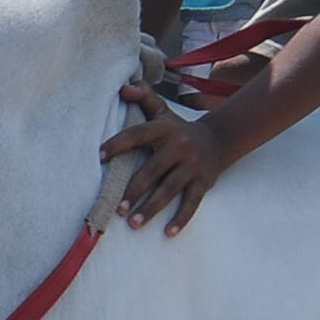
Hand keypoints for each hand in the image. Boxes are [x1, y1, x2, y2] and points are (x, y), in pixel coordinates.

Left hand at [99, 82, 237, 234]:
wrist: (219, 140)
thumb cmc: (179, 129)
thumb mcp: (163, 112)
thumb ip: (144, 98)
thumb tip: (123, 87)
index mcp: (165, 129)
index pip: (138, 134)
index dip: (119, 144)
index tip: (100, 157)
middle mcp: (179, 146)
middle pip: (153, 169)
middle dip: (134, 190)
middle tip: (117, 208)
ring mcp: (193, 165)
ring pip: (170, 189)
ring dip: (151, 208)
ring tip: (133, 223)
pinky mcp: (204, 182)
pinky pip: (192, 203)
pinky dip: (181, 218)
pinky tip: (168, 232)